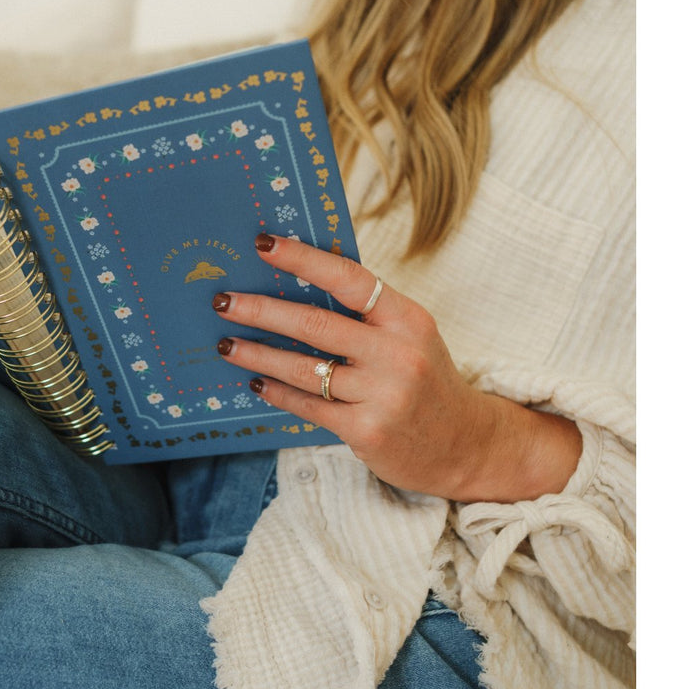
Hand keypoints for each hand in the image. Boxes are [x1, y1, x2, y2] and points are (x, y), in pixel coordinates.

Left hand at [213, 233, 581, 502]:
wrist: (464, 444)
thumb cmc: (425, 380)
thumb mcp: (410, 336)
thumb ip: (366, 314)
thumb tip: (296, 281)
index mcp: (408, 319)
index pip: (350, 279)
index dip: (304, 258)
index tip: (264, 244)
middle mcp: (398, 354)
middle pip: (316, 325)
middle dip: (262, 310)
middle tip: (223, 300)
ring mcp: (383, 395)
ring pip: (305, 369)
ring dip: (258, 354)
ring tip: (225, 345)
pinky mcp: (367, 431)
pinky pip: (310, 406)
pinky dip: (278, 392)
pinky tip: (256, 381)